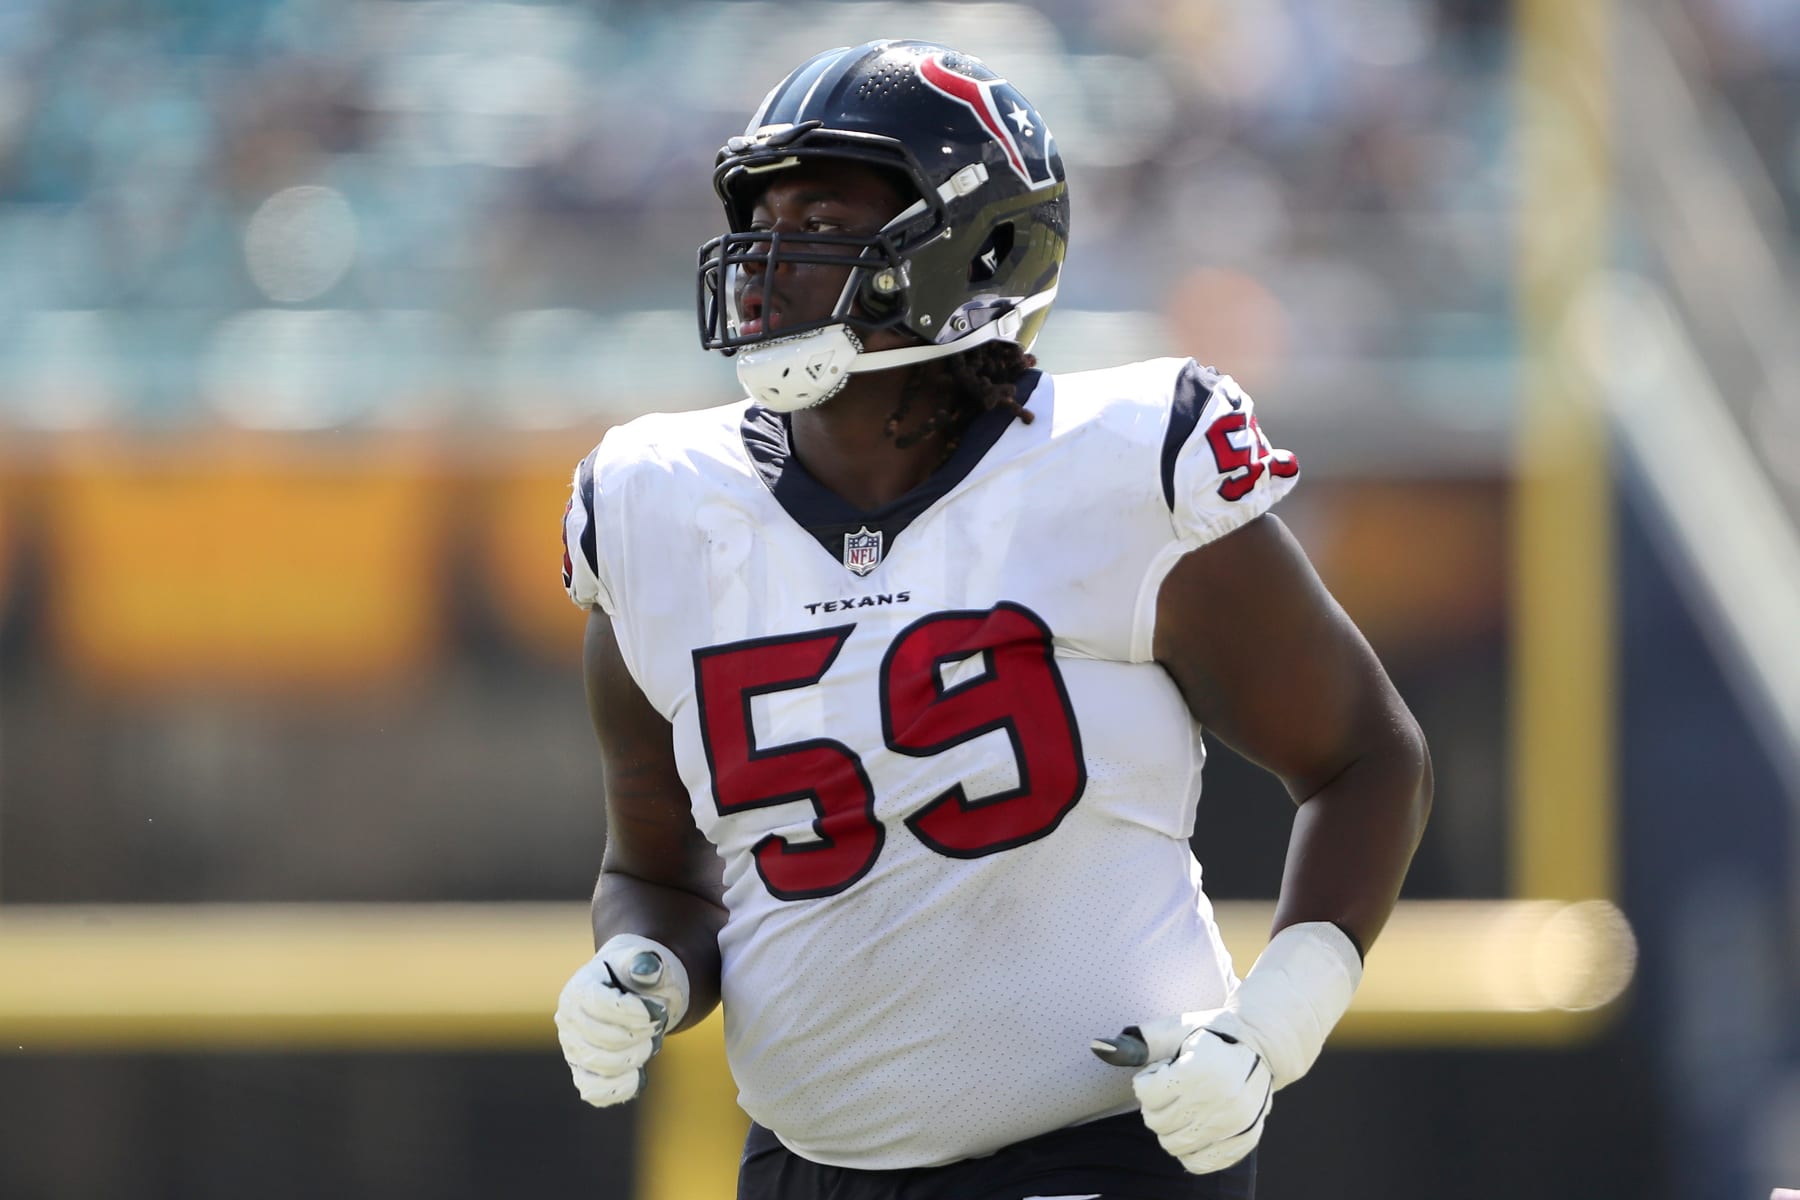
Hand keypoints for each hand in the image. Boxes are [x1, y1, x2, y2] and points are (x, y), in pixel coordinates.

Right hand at [555, 934, 690, 1106]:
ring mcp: (572, 1050)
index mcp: (579, 989)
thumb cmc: (631, 976)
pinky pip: (596, 1092)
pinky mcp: (582, 1073)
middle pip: (604, 1039)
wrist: (623, 992)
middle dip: (641, 1035)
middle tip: (658, 1026)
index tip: (658, 1010)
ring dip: (636, 1057)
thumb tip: (646, 969)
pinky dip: (621, 1087)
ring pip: (603, 1066)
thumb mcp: (640, 961)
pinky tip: (638, 1073)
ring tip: (651, 1044)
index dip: (633, 1011)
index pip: (600, 1004)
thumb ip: (645, 963)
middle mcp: (568, 1021)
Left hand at [1106, 1010, 1272, 1172]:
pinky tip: (1197, 1126)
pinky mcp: (1245, 1139)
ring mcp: (1234, 1123)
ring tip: (1187, 1103)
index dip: (1150, 1079)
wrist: (1261, 1043)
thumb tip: (1097, 1047)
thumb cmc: (1208, 1032)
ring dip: (1171, 1127)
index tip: (1166, 1068)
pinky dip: (1191, 1150)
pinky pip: (1201, 1163)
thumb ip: (1136, 1042)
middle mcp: (1219, 1098)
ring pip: (1174, 1145)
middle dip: (1157, 1104)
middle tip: (1176, 1086)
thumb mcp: (1173, 1028)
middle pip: (1156, 1122)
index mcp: (1199, 1068)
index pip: (1145, 1093)